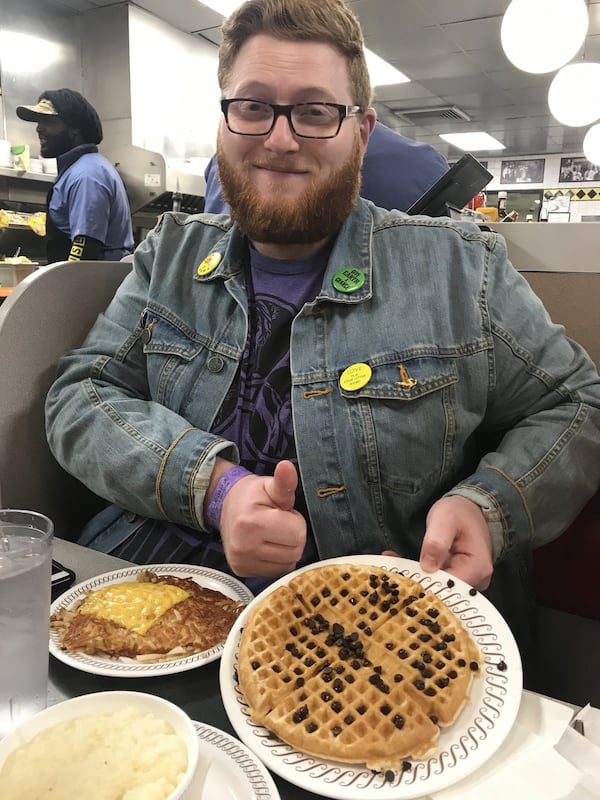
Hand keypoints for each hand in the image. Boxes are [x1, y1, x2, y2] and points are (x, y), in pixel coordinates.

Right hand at [219, 460, 306, 577]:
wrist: (226, 506)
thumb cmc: (253, 496)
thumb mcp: (269, 486)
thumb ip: (284, 482)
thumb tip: (287, 466)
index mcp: (252, 523)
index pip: (298, 534)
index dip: (295, 521)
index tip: (283, 513)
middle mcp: (244, 547)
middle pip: (295, 551)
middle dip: (292, 536)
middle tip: (278, 524)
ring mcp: (242, 562)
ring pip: (288, 564)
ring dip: (286, 550)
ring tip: (272, 534)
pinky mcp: (242, 571)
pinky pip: (276, 572)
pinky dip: (277, 560)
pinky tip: (267, 546)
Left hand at [383, 495, 492, 589]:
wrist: (466, 509)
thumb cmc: (458, 512)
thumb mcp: (445, 519)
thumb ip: (437, 541)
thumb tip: (427, 567)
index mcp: (477, 567)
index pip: (450, 587)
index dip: (427, 585)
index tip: (404, 578)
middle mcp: (476, 580)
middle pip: (444, 591)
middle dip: (417, 583)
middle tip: (391, 574)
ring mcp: (468, 581)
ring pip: (438, 588)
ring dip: (416, 578)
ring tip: (393, 567)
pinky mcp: (456, 579)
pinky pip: (436, 582)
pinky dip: (419, 574)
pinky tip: (401, 564)